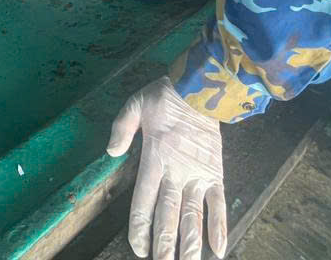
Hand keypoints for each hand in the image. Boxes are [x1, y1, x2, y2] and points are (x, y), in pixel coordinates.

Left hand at [108, 76, 226, 259]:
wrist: (202, 88)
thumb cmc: (165, 97)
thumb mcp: (135, 104)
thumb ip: (121, 128)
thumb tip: (110, 152)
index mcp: (155, 158)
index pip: (144, 201)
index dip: (140, 228)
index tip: (138, 247)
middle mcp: (177, 172)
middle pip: (169, 215)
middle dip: (165, 244)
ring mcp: (199, 175)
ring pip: (194, 216)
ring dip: (190, 243)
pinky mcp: (216, 173)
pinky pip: (219, 204)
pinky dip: (219, 226)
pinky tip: (219, 249)